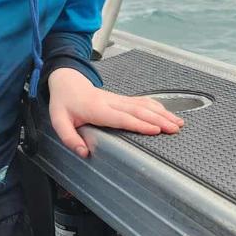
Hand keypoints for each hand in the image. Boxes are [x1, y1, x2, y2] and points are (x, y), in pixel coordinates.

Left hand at [47, 67, 183, 159]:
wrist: (66, 82)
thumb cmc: (64, 103)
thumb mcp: (58, 122)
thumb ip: (70, 139)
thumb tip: (84, 153)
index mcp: (97, 109)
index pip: (121, 117)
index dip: (139, 123)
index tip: (155, 130)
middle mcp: (111, 102)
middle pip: (138, 111)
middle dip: (158, 119)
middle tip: (174, 129)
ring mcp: (118, 99)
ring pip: (143, 105)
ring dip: (162, 113)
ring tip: (178, 123)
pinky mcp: (121, 98)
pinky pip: (141, 101)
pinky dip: (157, 106)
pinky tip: (168, 112)